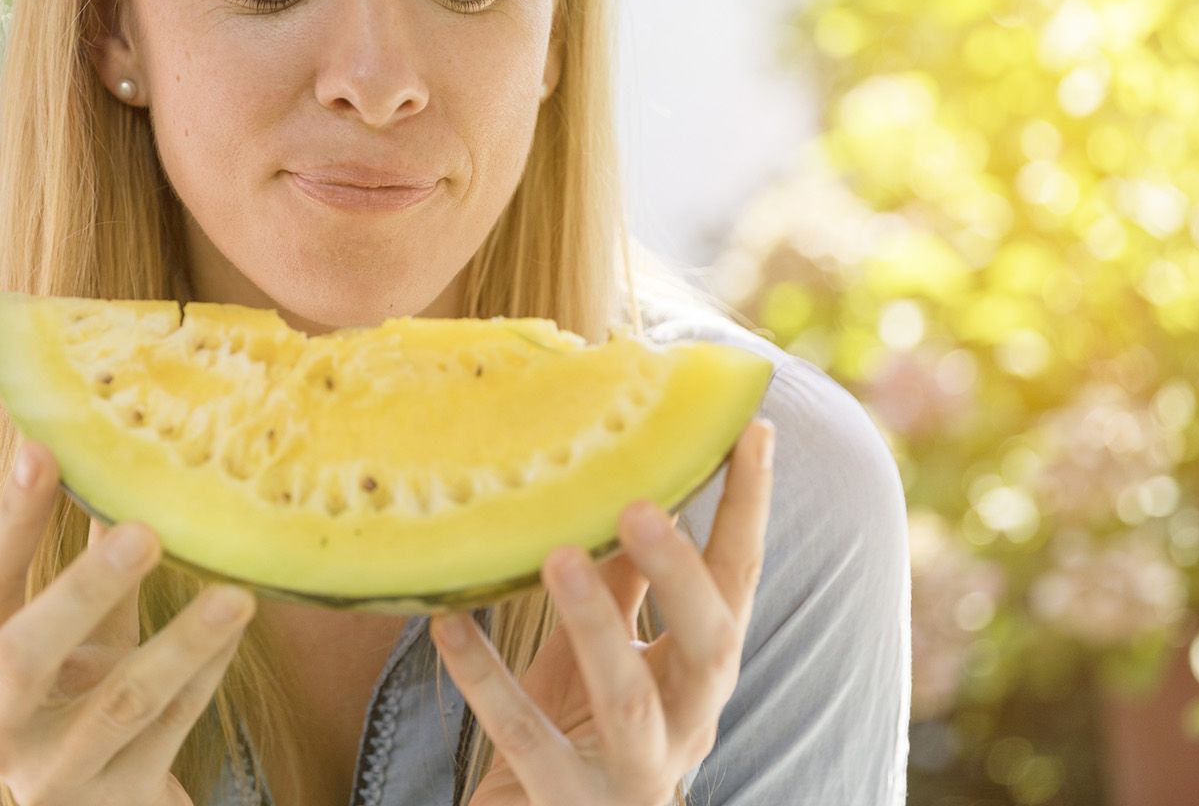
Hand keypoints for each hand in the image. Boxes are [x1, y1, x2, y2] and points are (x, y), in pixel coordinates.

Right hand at [0, 439, 257, 805]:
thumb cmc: (81, 700)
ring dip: (181, 643)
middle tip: (144, 532)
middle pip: (25, 652)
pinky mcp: (114, 800)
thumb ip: (89, 560)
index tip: (43, 450)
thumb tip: (115, 455)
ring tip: (234, 596)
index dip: (12, 518)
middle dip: (83, 588)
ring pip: (120, 702)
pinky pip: (171, 728)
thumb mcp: (75, 634)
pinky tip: (235, 630)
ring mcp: (53, 773)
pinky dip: (205, 675)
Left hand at [429, 418, 775, 805]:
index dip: (748, 512)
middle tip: (642, 504)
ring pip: (628, 700)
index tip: (752, 430)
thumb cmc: (579, 728)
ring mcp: (632, 772)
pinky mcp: (567, 802)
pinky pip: (525, 738)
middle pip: (709, 645)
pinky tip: (446, 625)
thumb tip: (622, 479)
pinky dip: (485, 680)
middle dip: (681, 574)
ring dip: (596, 625)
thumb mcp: (606, 650)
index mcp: (700, 675)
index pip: (737, 584)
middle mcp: (685, 724)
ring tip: (557, 556)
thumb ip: (622, 581)